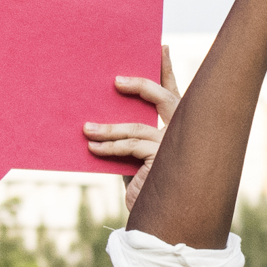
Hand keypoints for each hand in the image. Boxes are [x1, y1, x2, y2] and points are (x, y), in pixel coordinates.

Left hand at [85, 47, 179, 198]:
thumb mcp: (137, 157)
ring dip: (107, 128)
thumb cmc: (147, 187)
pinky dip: (108, 147)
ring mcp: (173, 144)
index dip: (168, 70)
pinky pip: (129, 146)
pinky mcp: (160, 158)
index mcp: (178, 127)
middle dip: (141, 84)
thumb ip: (132, 137)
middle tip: (116, 80)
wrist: (158, 220)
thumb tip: (103, 120)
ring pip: (136, 127)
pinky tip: (93, 147)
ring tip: (86, 129)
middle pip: (163, 98)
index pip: (172, 93)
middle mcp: (181, 132)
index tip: (163, 46)